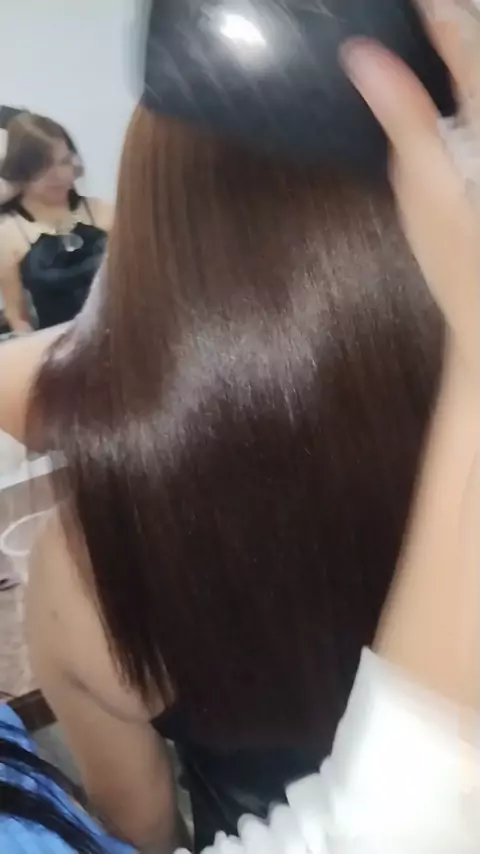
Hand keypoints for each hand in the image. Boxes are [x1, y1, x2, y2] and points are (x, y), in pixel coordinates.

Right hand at [341, 0, 478, 375]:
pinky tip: (457, 84)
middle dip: (458, 24)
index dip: (439, 11)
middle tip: (430, 10)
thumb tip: (362, 55)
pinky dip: (466, 86)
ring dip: (467, 53)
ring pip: (478, 84)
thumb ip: (402, 116)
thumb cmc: (454, 257)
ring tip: (443, 30)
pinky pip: (475, 109)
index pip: (464, 45)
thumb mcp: (422, 187)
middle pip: (478, 56)